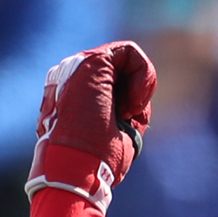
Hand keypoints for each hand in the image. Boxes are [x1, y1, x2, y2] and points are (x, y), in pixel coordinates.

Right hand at [25, 41, 156, 210]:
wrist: (78, 164)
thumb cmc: (97, 158)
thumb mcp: (117, 130)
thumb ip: (123, 108)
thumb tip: (136, 99)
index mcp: (76, 91)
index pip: (117, 82)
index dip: (132, 101)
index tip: (126, 122)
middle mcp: (74, 75)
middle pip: (122, 71)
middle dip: (134, 95)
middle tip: (125, 118)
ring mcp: (79, 66)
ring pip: (127, 60)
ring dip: (138, 90)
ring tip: (126, 112)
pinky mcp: (92, 60)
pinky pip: (131, 52)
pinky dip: (143, 76)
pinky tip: (133, 101)